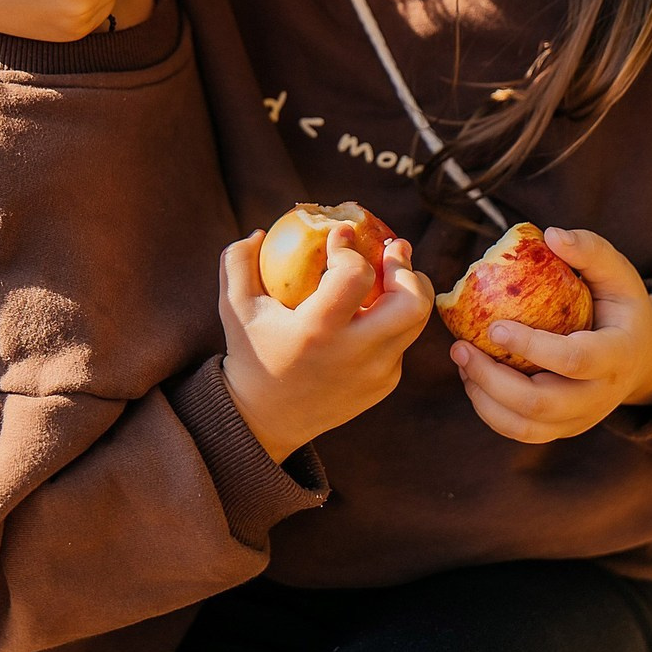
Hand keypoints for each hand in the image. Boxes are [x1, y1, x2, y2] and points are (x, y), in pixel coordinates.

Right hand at [220, 227, 433, 462]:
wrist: (266, 419)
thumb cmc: (250, 353)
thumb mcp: (234, 306)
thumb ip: (238, 261)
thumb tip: (261, 232)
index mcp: (318, 332)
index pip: (355, 276)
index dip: (350, 246)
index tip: (341, 232)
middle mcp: (355, 355)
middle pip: (412, 302)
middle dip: (405, 267)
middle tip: (391, 248)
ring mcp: (375, 373)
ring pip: (417, 320)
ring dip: (408, 288)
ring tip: (391, 268)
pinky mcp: (384, 385)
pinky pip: (401, 341)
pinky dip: (392, 317)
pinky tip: (372, 306)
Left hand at [448, 227, 651, 443]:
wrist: (645, 356)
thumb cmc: (622, 304)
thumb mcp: (619, 272)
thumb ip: (590, 250)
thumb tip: (551, 235)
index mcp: (618, 355)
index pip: (574, 360)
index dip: (532, 347)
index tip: (494, 326)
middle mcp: (601, 395)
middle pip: (542, 404)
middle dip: (493, 380)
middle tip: (459, 347)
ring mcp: (582, 417)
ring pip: (527, 427)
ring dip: (485, 398)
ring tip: (461, 360)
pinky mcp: (564, 427)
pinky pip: (522, 431)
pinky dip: (490, 410)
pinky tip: (472, 377)